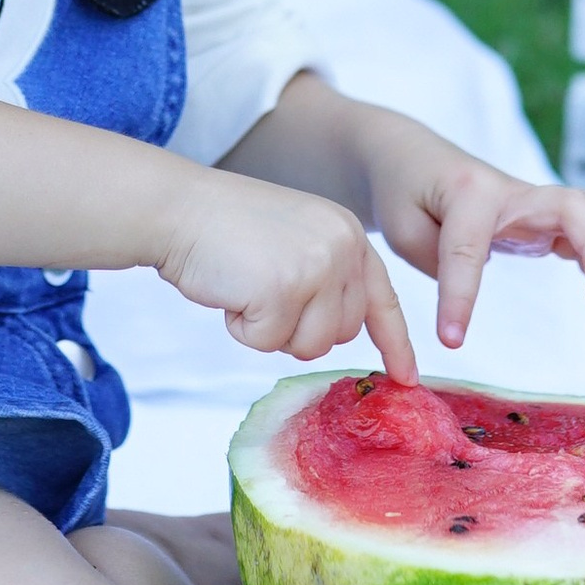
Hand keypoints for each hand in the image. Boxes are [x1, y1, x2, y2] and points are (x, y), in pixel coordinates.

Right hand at [158, 170, 418, 384]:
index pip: (382, 299)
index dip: (394, 342)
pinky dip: (241, 328)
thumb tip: (341, 332)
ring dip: (269, 330)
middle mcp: (343, 248)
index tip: (406, 377)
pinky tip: (230, 289)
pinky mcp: (284, 290)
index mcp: (349, 234)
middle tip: (261, 290)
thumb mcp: (295, 240)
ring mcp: (317, 268)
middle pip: (340, 334)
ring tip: (246, 286)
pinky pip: (266, 344)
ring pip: (308, 346)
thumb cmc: (224, 228)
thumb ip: (326, 276)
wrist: (179, 206)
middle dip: (296, 328)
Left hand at [368, 126, 584, 349]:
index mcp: (465, 193)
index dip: (461, 297)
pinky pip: (584, 228)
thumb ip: (436, 259)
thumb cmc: (404, 193)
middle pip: (567, 206)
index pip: (469, 248)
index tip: (451, 340)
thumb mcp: (400, 227)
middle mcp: (507, 192)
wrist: (412, 158)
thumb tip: (474, 284)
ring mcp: (529, 202)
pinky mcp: (540, 218)